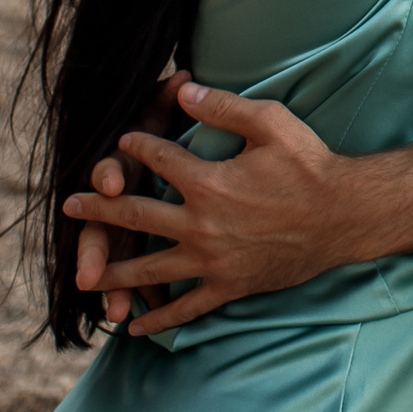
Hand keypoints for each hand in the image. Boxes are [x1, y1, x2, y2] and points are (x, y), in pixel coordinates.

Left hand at [65, 82, 364, 337]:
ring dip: (113, 271)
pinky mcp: (228, 286)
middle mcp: (202, 224)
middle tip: (69, 207)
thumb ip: (223, 106)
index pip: (157, 160)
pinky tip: (135, 324)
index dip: (136, 146)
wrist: (343, 215)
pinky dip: (158, 317)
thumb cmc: (309, 164)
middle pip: (135, 217)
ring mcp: (212, 260)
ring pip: (149, 270)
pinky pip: (185, 307)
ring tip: (83, 275)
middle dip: (98, 211)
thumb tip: (183, 88)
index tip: (121, 140)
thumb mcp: (270, 122)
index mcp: (208, 181)